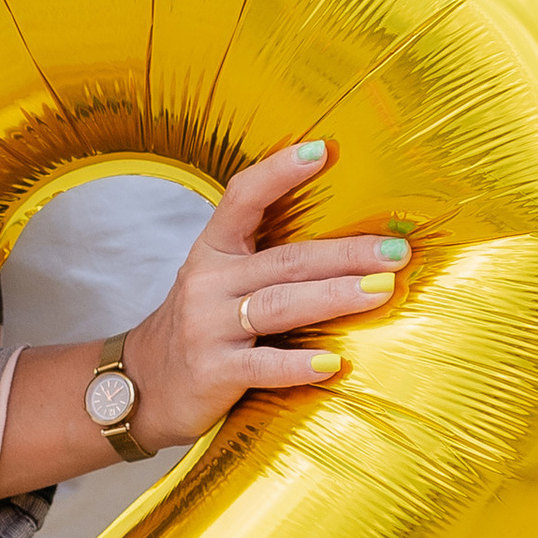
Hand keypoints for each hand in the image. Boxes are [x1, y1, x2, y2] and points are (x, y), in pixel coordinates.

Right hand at [0, 138, 408, 496]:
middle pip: (286, 259)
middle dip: (346, 252)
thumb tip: (354, 236)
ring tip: (382, 291)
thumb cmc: (201, 323)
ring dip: (335, 296)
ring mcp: (208, 327)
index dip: (278, 173)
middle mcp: (209, 282)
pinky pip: (262, 366)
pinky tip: (334, 363)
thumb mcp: (221, 278)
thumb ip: (269, 256)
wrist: (141, 386)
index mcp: (213, 251)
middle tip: (396, 251)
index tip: (322, 151)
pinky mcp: (213, 371)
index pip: (242, 198)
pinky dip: (298, 365)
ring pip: (280, 305)